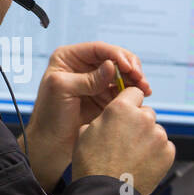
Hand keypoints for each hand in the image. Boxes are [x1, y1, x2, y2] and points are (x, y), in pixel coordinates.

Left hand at [19, 42, 151, 190]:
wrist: (50, 144)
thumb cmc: (48, 116)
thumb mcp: (63, 91)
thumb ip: (88, 78)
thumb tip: (111, 66)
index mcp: (68, 58)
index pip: (98, 49)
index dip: (116, 55)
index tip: (129, 67)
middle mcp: (83, 67)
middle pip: (114, 59)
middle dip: (130, 68)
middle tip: (140, 79)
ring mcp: (95, 82)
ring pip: (122, 74)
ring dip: (135, 80)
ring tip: (145, 89)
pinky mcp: (104, 97)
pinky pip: (123, 90)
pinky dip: (133, 91)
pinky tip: (141, 96)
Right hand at [72, 87, 174, 194]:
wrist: (105, 194)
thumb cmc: (92, 165)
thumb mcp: (86, 132)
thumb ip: (104, 118)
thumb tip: (110, 117)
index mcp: (121, 109)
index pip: (134, 92)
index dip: (129, 102)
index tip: (127, 112)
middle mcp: (143, 119)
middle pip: (146, 112)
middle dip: (138, 123)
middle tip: (126, 141)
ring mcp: (158, 136)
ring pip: (155, 131)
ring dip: (147, 139)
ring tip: (132, 156)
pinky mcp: (168, 153)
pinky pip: (165, 147)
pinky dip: (156, 154)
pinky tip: (141, 163)